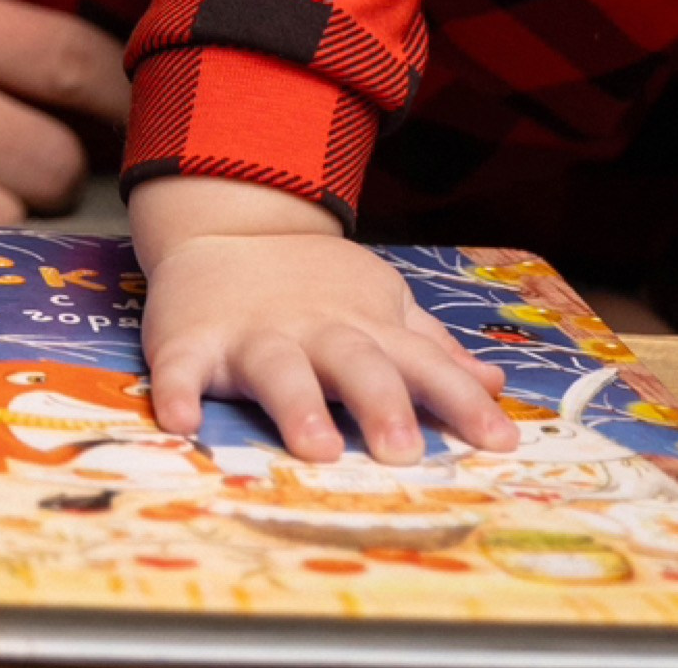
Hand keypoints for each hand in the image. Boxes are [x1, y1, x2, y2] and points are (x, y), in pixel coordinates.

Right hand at [131, 177, 516, 465]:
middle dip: (381, 404)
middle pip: (355, 363)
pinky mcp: (192, 340)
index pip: (424, 364)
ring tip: (317, 448)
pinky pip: (181, 368)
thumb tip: (495, 384)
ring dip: (297, 406)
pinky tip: (181, 424)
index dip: (461, 401)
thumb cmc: (313, 285)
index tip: (500, 442)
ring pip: (278, 368)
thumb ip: (432, 349)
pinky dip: (178, 392)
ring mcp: (253, 333)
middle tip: (404, 453)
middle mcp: (316, 329)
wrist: (226, 225)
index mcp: (365, 326)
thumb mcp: (380, 304)